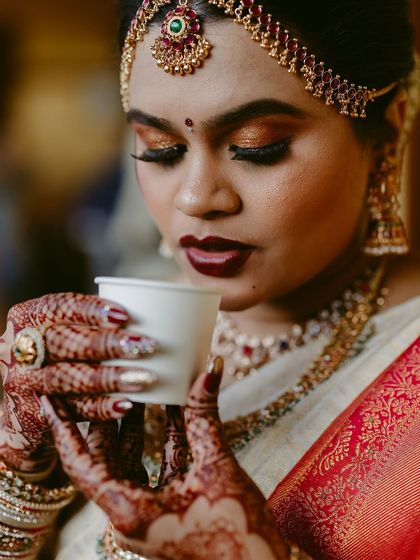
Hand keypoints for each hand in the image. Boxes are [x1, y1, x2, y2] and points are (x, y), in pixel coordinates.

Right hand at [0, 293, 157, 473]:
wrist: (25, 408)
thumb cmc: (61, 358)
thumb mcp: (65, 334)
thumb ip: (94, 323)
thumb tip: (157, 314)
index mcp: (27, 317)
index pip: (58, 306)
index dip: (90, 309)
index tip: (125, 315)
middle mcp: (18, 347)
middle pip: (62, 342)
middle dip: (107, 344)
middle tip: (147, 346)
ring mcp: (23, 382)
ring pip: (66, 378)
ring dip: (109, 378)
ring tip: (144, 377)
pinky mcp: (32, 413)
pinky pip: (70, 410)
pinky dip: (101, 408)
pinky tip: (127, 405)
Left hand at [43, 358, 287, 559]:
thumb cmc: (237, 534)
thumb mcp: (217, 468)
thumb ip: (206, 416)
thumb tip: (208, 369)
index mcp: (129, 512)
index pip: (80, 463)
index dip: (65, 427)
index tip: (53, 397)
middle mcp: (131, 515)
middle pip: (104, 458)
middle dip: (104, 418)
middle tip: (101, 380)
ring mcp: (149, 513)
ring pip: (130, 461)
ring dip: (134, 426)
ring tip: (134, 387)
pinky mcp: (168, 509)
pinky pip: (157, 467)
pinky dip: (161, 439)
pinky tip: (170, 409)